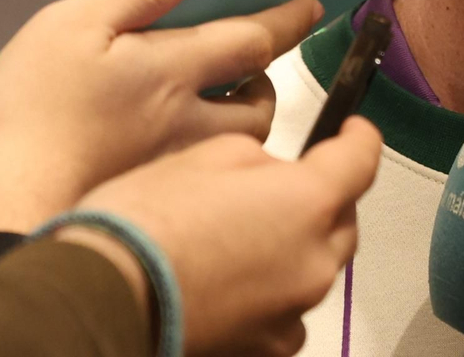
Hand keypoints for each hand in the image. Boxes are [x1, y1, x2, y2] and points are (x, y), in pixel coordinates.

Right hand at [0, 0, 322, 240]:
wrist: (9, 210)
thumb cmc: (32, 117)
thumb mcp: (72, 25)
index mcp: (174, 69)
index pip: (256, 36)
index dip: (287, 17)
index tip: (311, 5)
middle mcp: (189, 120)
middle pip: (259, 97)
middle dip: (269, 74)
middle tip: (264, 56)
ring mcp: (177, 166)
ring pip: (240, 142)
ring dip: (246, 116)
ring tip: (230, 100)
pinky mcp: (158, 202)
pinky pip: (209, 173)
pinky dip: (213, 154)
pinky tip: (185, 147)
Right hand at [62, 118, 382, 356]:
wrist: (100, 298)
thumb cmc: (145, 221)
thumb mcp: (207, 155)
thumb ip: (261, 161)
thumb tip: (276, 174)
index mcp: (309, 201)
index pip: (363, 159)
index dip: (360, 138)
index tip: (353, 129)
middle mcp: (315, 260)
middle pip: (343, 220)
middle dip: (323, 199)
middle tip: (281, 187)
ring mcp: (293, 310)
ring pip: (316, 267)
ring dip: (296, 248)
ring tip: (243, 239)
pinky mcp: (266, 348)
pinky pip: (287, 311)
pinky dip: (273, 293)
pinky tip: (232, 282)